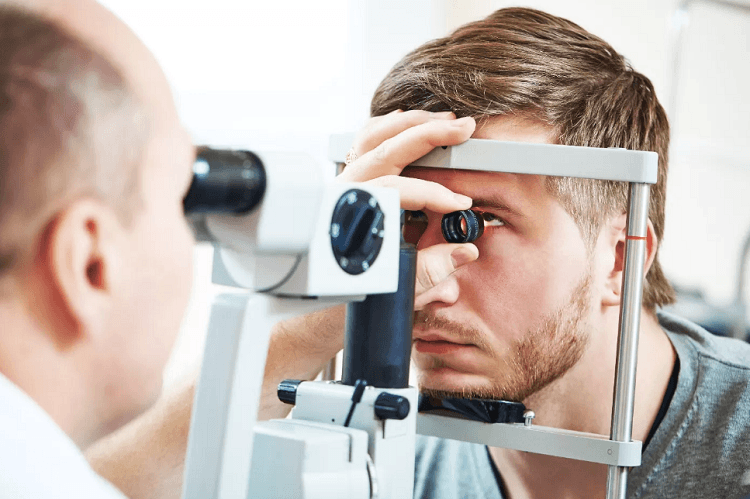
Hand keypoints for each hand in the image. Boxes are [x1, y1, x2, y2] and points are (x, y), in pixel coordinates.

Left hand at [339, 110, 479, 304]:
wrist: (319, 302)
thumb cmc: (352, 295)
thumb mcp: (394, 288)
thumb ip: (431, 270)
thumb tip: (466, 250)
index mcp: (350, 218)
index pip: (396, 192)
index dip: (433, 195)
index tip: (461, 205)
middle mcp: (342, 195)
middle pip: (384, 150)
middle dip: (428, 135)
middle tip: (463, 128)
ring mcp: (341, 185)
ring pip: (372, 138)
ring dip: (410, 125)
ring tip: (444, 120)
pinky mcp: (346, 183)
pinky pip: (364, 144)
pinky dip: (388, 129)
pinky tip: (410, 124)